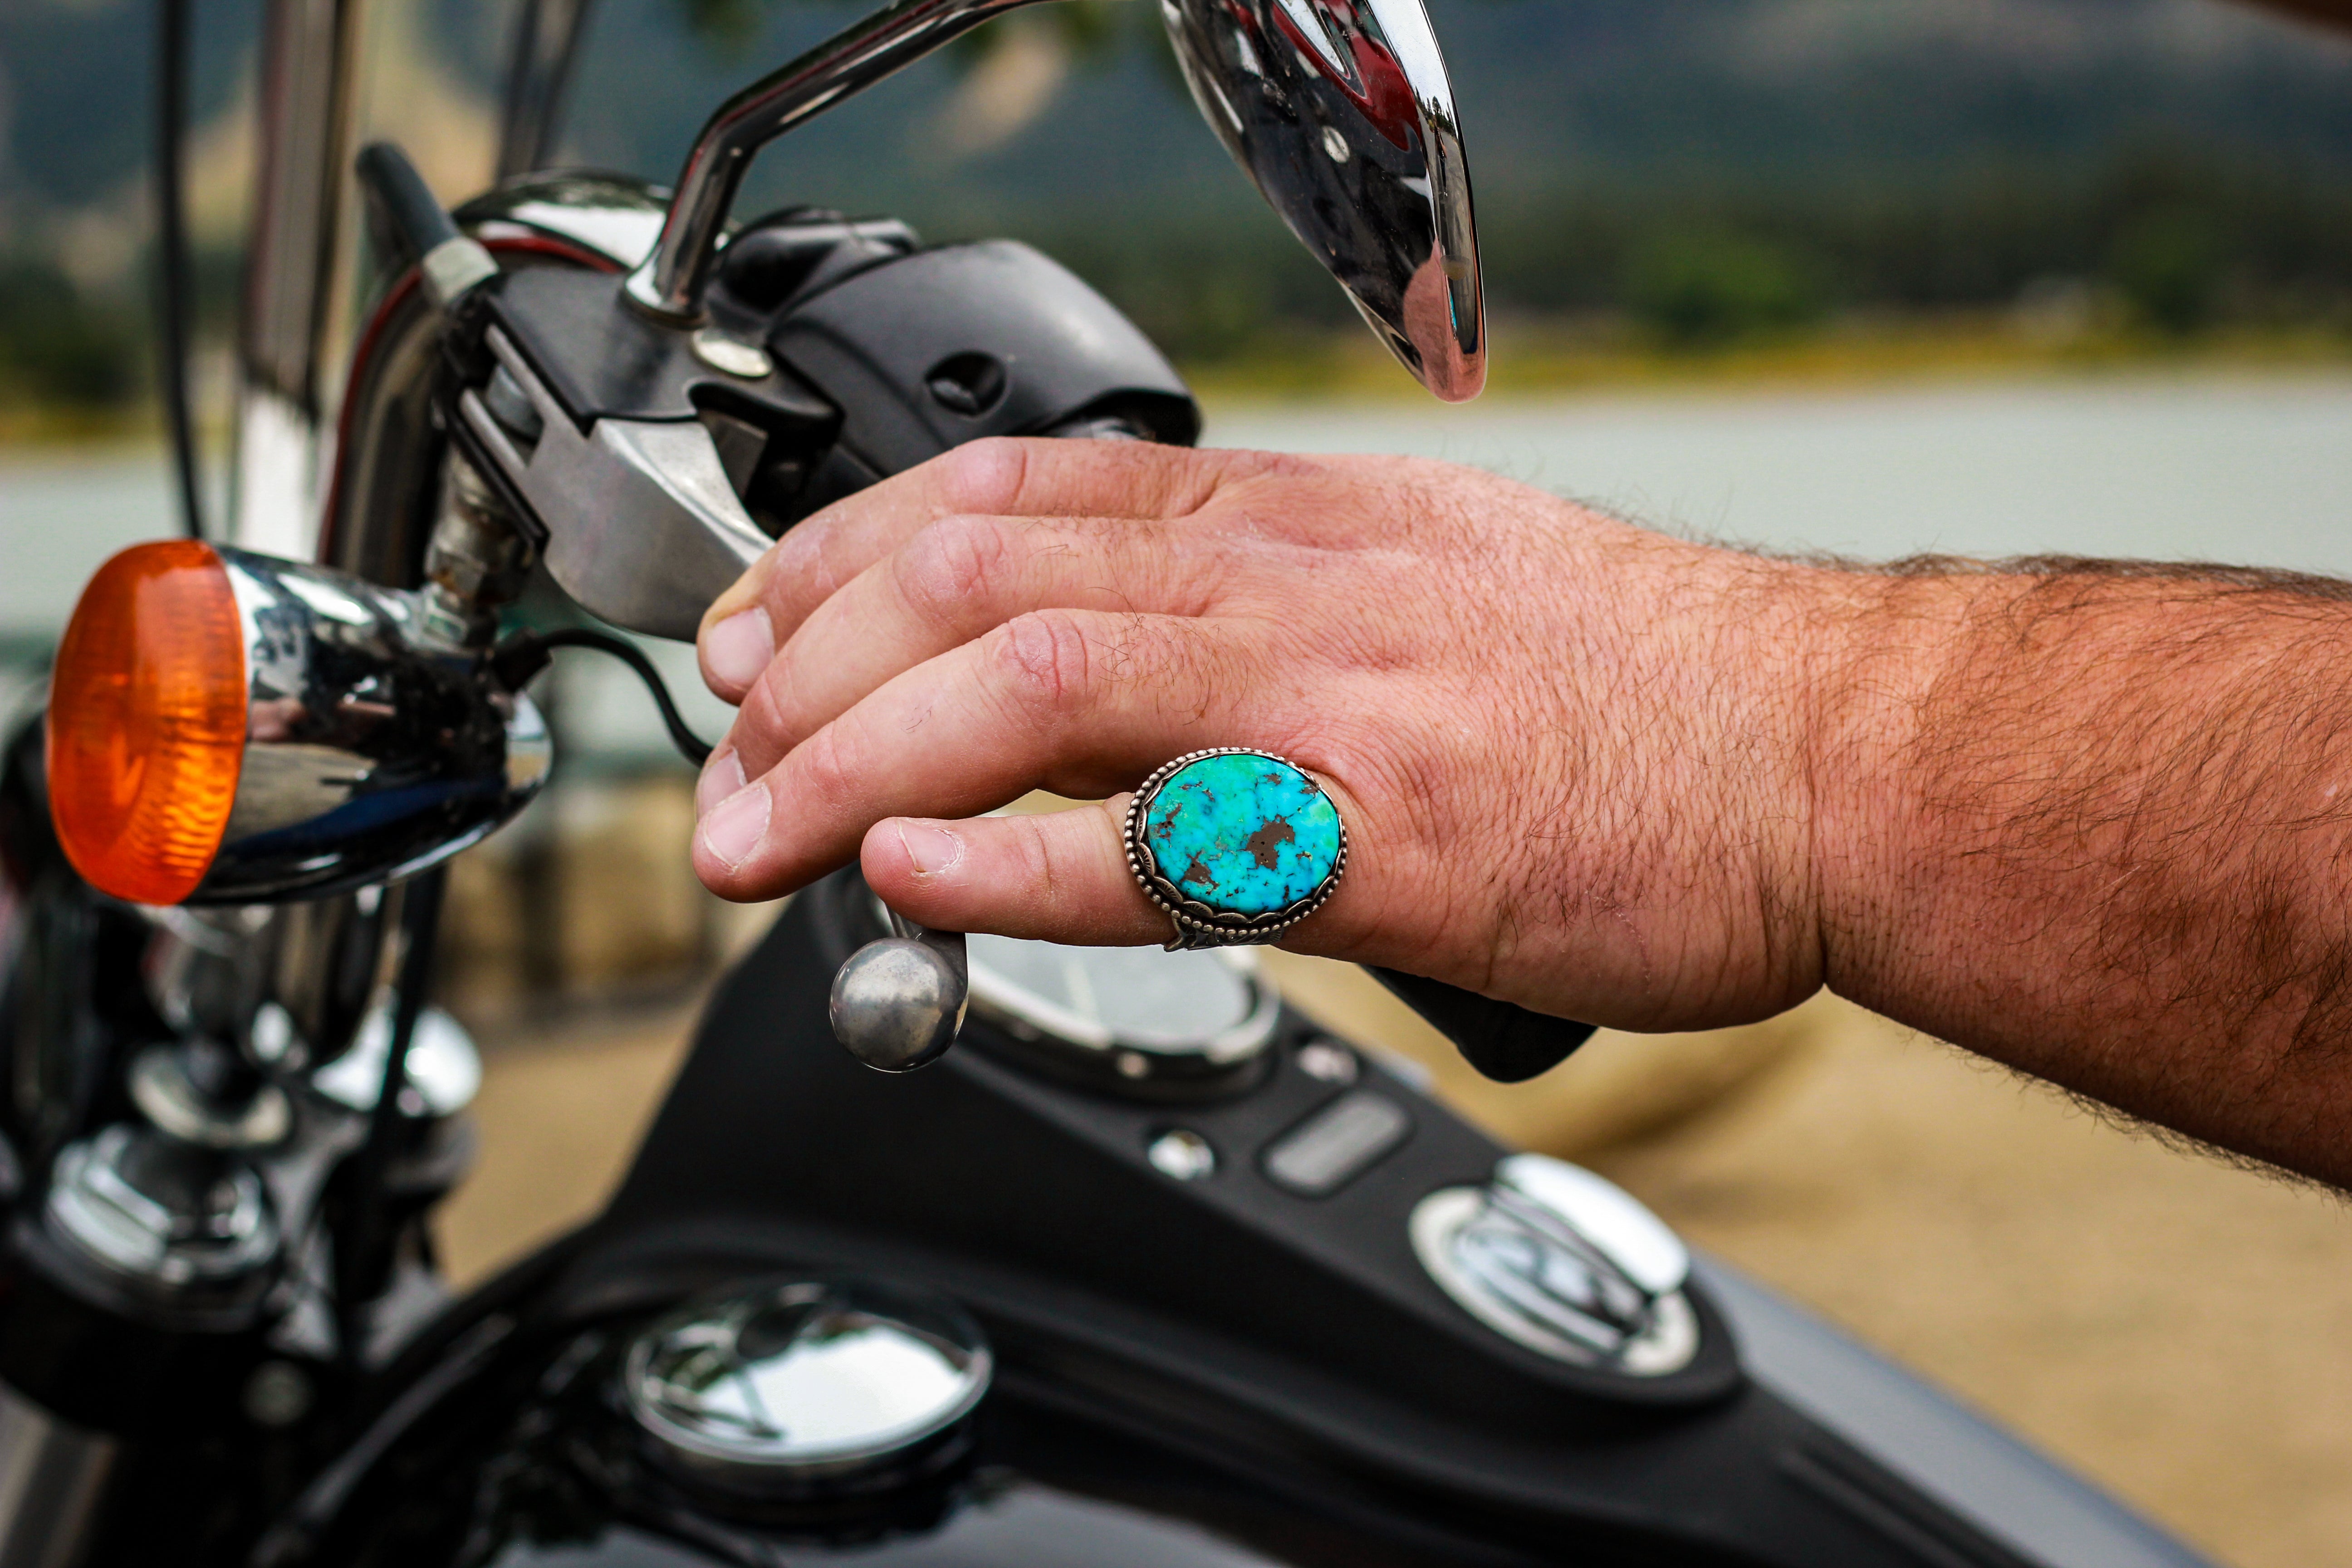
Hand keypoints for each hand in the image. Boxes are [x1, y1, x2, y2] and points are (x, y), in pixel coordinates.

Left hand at [690, 437, 1834, 1032]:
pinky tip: (910, 876)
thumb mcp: (1424, 584)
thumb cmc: (1641, 684)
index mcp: (1297, 526)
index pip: (1010, 495)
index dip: (846, 553)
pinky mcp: (1386, 843)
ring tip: (754, 831)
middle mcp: (1294, 588)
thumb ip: (1256, 617)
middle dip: (810, 666)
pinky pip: (1160, 847)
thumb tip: (1105, 679)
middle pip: (981, 577)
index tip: (760, 625)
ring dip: (856, 759)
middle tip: (723, 753)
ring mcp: (1333, 708)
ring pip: (1034, 685)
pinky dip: (1012, 859)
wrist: (1827, 753)